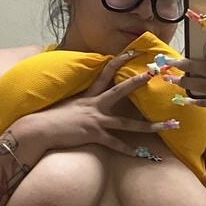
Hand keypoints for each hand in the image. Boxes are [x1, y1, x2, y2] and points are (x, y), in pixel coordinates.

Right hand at [9, 50, 180, 161]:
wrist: (39, 129)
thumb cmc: (50, 117)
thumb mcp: (66, 103)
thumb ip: (79, 100)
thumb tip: (85, 97)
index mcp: (89, 95)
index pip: (105, 72)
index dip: (119, 60)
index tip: (133, 51)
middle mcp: (95, 105)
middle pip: (121, 91)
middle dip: (137, 82)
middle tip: (154, 75)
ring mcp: (96, 120)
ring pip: (127, 123)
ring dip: (149, 126)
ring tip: (167, 125)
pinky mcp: (94, 135)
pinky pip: (115, 144)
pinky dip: (127, 150)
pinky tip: (140, 154)